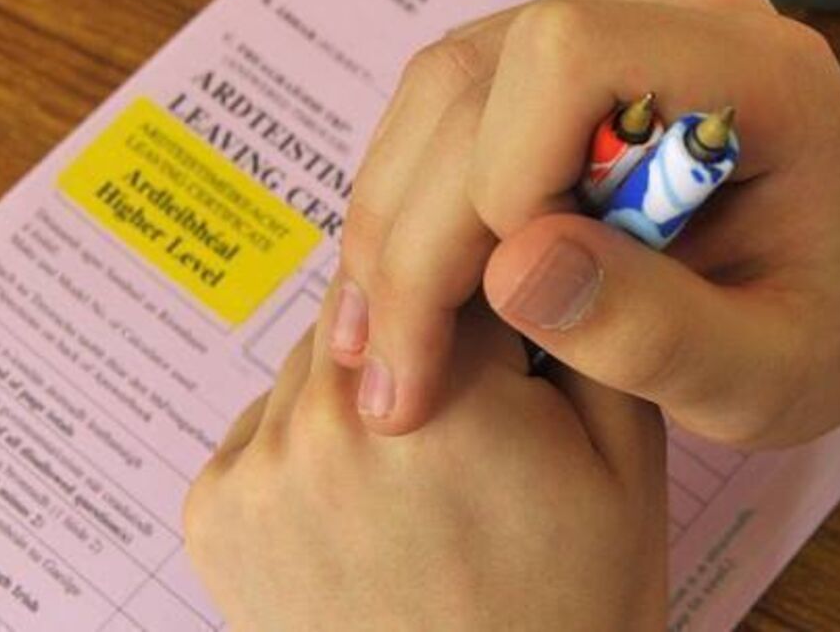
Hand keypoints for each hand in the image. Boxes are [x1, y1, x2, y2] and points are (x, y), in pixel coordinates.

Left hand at [183, 287, 667, 630]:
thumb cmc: (560, 614)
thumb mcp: (627, 468)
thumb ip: (585, 335)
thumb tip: (543, 243)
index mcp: (442, 396)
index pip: (453, 269)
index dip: (488, 299)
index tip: (503, 341)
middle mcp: (328, 420)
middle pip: (370, 307)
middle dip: (416, 338)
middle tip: (460, 420)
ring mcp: (257, 467)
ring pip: (312, 362)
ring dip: (355, 386)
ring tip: (408, 474)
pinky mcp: (212, 510)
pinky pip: (261, 424)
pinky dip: (301, 442)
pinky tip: (354, 504)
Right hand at [331, 0, 839, 446]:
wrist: (836, 282)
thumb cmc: (815, 327)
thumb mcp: (764, 374)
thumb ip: (657, 330)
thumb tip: (512, 270)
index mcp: (746, 70)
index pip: (566, 62)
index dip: (506, 182)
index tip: (507, 309)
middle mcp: (658, 21)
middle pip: (469, 84)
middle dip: (414, 239)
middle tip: (393, 379)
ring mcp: (589, 34)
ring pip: (429, 96)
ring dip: (386, 227)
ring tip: (376, 346)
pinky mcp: (537, 74)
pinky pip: (431, 119)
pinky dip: (397, 211)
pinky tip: (395, 298)